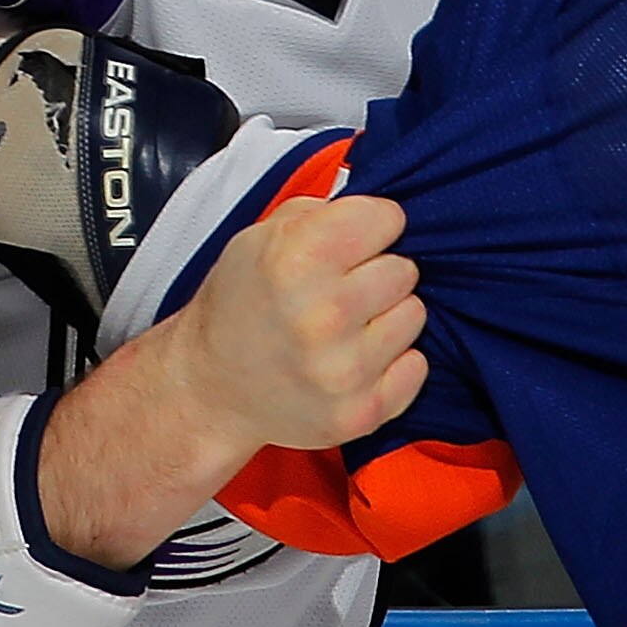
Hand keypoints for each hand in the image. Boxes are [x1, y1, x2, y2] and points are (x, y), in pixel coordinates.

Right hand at [153, 195, 428, 460]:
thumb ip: (324, 213)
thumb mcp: (260, 237)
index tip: (348, 244)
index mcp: (296, 260)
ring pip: (414, 316)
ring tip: (344, 329)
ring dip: (386, 318)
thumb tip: (382, 213)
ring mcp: (344, 371)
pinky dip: (393, 363)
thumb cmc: (241, 303)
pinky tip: (353, 362)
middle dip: (376, 274)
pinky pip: (417, 367)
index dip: (368, 227)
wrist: (209, 388)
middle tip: (339, 293)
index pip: (387, 218)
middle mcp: (323, 316)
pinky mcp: (360, 413)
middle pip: (405, 269)